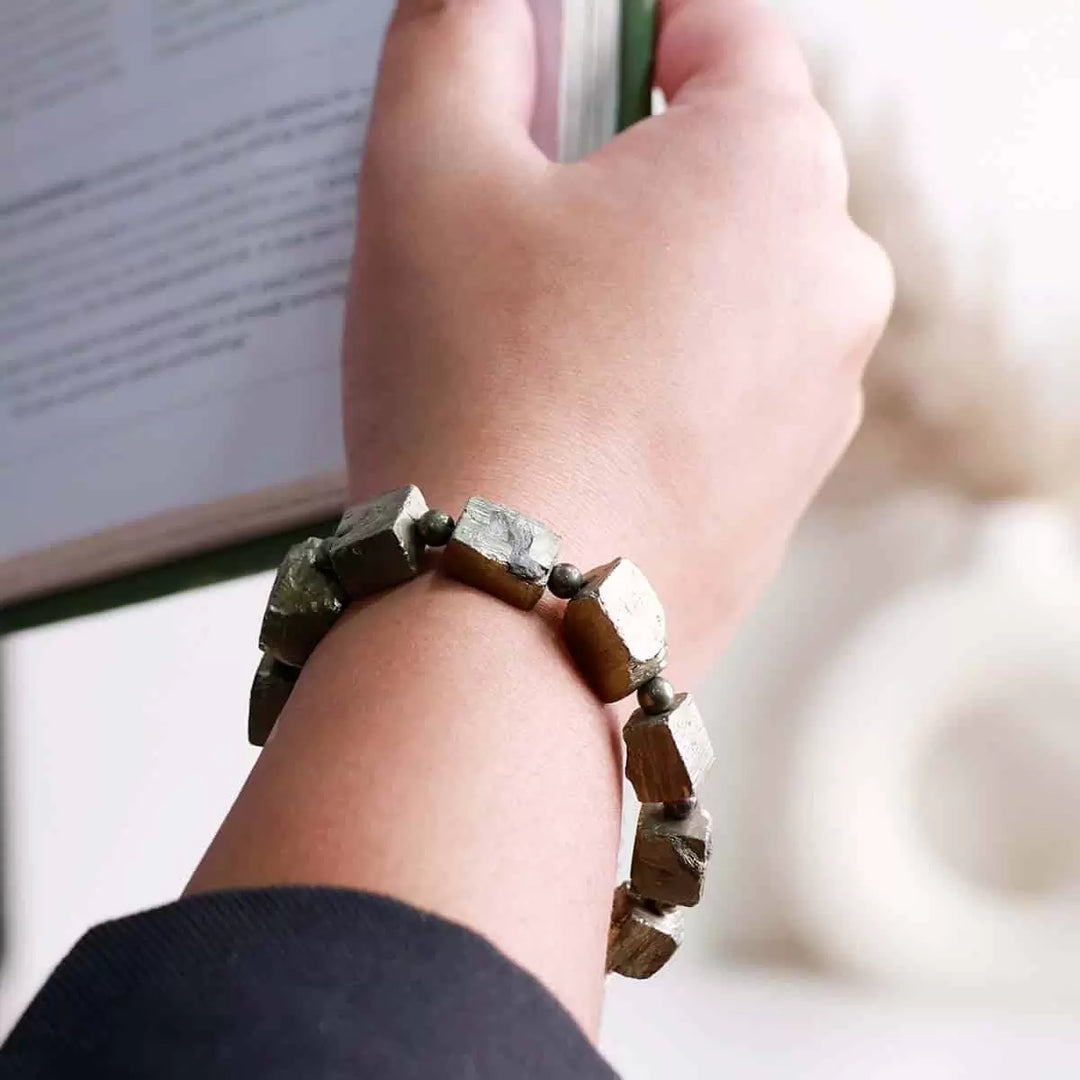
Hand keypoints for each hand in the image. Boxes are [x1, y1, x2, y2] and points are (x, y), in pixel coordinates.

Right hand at [343, 0, 893, 670]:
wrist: (513, 624)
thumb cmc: (474, 387)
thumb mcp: (429, 172)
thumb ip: (459, 36)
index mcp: (776, 168)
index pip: (724, 30)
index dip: (628, 26)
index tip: (560, 64)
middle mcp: (835, 279)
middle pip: (729, 166)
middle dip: (627, 169)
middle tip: (519, 223)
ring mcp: (823, 396)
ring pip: (727, 284)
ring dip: (642, 282)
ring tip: (535, 343)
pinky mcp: (788, 487)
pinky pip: (726, 385)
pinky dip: (661, 376)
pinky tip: (576, 421)